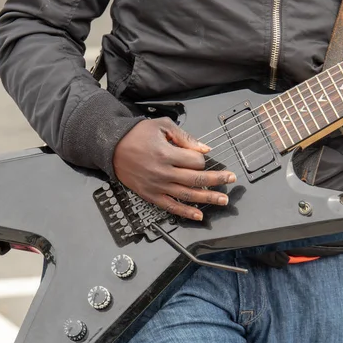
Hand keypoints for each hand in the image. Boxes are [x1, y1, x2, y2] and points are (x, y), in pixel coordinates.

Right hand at [113, 117, 236, 220]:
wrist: (112, 147)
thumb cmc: (136, 134)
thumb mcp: (161, 126)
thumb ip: (185, 137)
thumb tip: (204, 148)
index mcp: (166, 154)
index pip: (195, 161)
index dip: (202, 159)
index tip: (202, 157)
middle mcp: (163, 172)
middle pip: (196, 179)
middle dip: (217, 179)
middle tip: (231, 179)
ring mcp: (157, 186)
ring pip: (188, 195)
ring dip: (208, 198)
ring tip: (223, 200)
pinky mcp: (151, 195)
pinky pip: (171, 207)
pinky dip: (186, 212)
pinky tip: (199, 215)